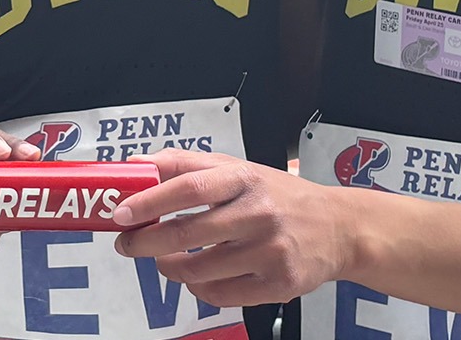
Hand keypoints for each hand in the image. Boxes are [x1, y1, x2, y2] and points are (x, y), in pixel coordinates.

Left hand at [111, 149, 355, 306]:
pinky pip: (220, 295)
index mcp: (244, 178)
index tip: (120, 213)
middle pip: (187, 233)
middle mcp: (258, 213)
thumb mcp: (238, 169)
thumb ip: (187, 165)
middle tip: (126, 244)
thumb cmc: (278, 196)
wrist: (340, 228)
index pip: (188, 187)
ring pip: (198, 270)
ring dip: (168, 267)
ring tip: (161, 260)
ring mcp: (269, 251)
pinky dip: (197, 288)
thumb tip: (135, 166)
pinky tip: (195, 277)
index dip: (150, 201)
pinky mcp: (277, 284)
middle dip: (145, 242)